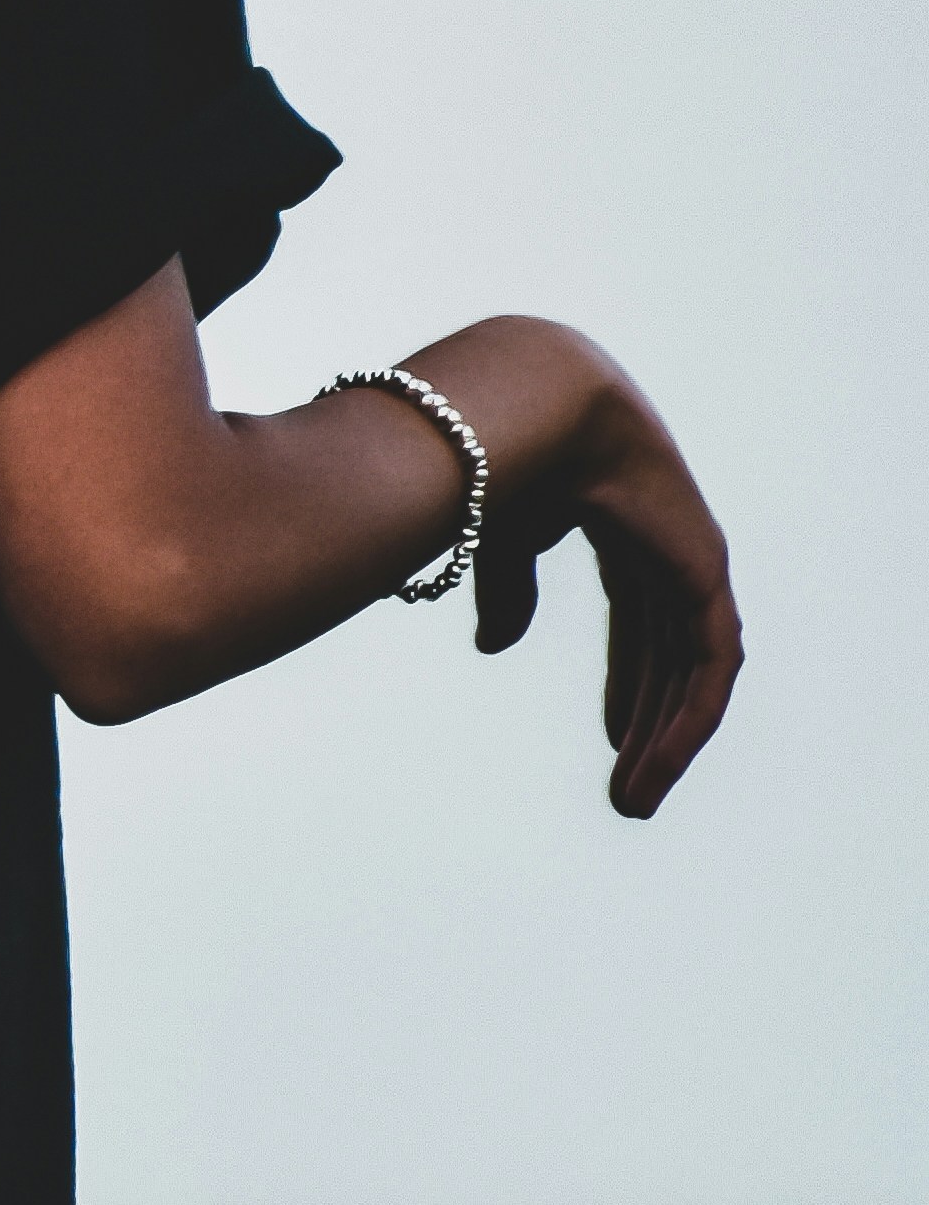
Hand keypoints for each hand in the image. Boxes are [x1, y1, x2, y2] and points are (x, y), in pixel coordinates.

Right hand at [475, 358, 741, 821]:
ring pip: (690, 669)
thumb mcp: (498, 538)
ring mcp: (689, 551)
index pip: (636, 617)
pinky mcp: (704, 566)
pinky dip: (688, 717)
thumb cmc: (496, 451)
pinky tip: (659, 761)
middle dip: (647, 722)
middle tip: (627, 793)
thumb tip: (498, 648)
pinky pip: (709, 661)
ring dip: (667, 738)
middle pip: (664, 652)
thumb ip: (509, 590)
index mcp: (615, 517)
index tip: (612, 740)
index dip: (628, 682)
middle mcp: (662, 538)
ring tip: (636, 800)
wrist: (525, 404)